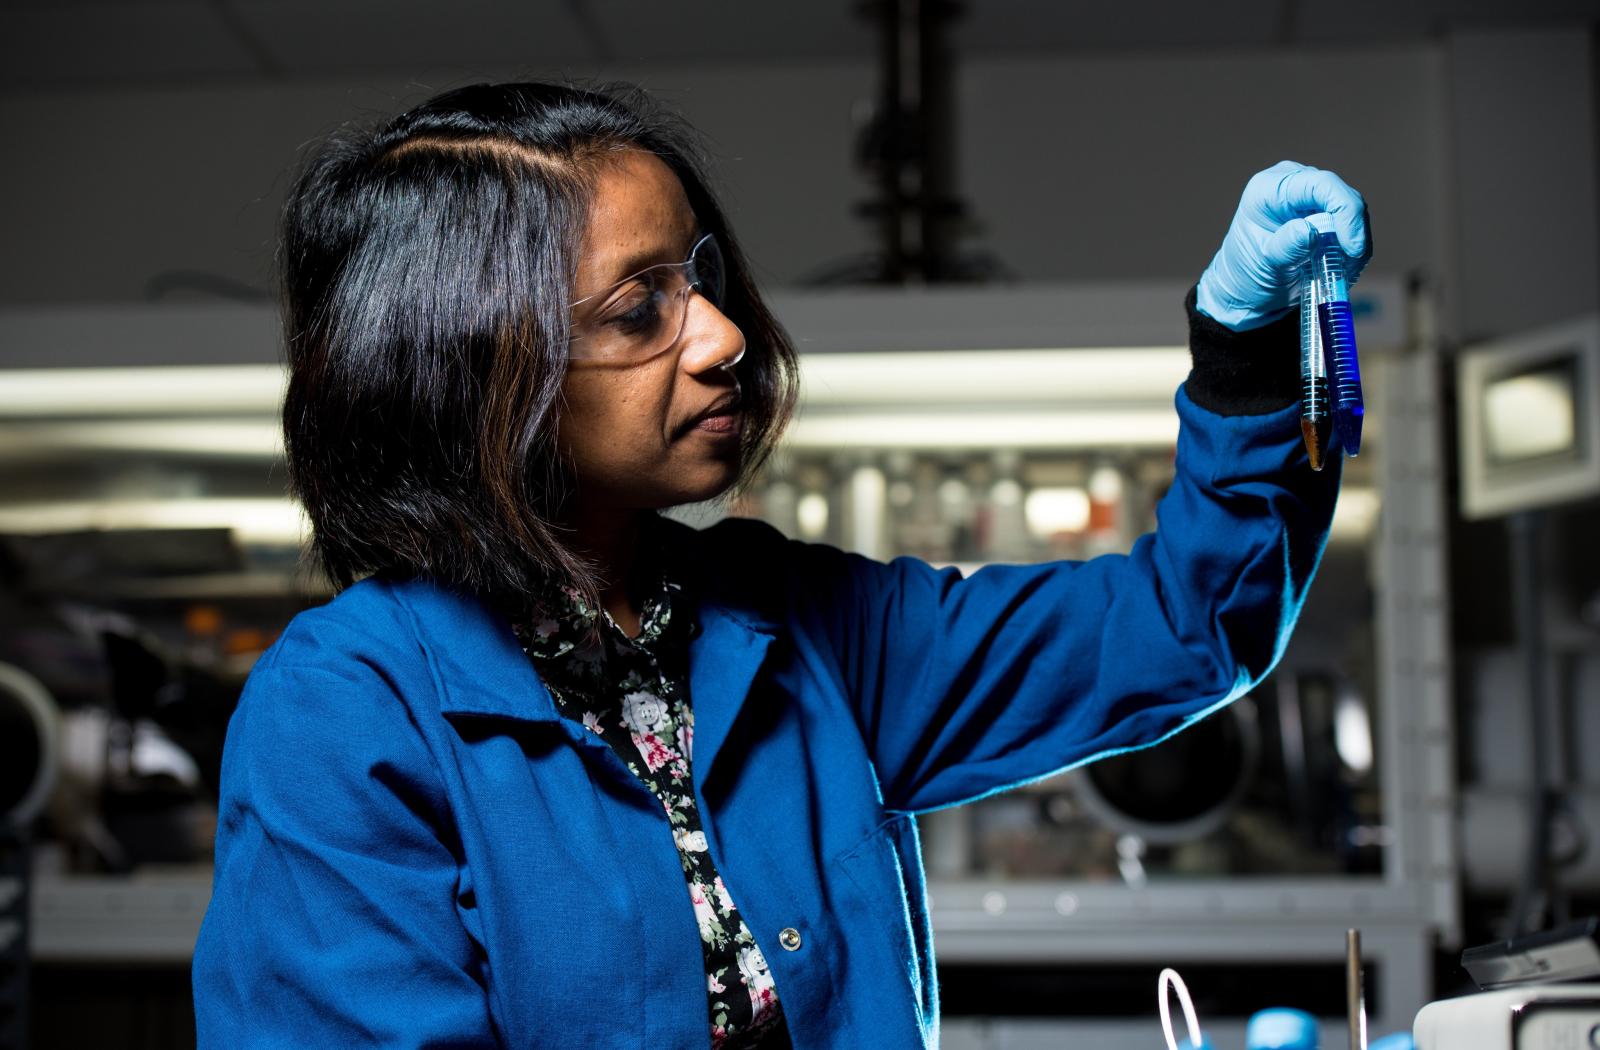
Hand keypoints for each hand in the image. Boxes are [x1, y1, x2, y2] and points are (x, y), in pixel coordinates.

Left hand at [1195, 160, 1371, 330]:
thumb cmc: (1248, 275)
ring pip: (1351, 211)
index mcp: (1269, 189)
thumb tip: (1310, 230)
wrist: (1248, 289)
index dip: (1345, 211)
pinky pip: (1352, 224)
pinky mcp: (1325, 211)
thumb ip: (1286, 248)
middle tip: (1348, 268)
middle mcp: (1293, 183)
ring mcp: (1310, 195)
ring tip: (1340, 273)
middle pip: (1341, 196)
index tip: (1352, 248)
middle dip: (1351, 233)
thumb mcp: (1264, 265)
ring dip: (1353, 244)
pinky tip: (1341, 268)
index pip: (1320, 184)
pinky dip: (1351, 248)